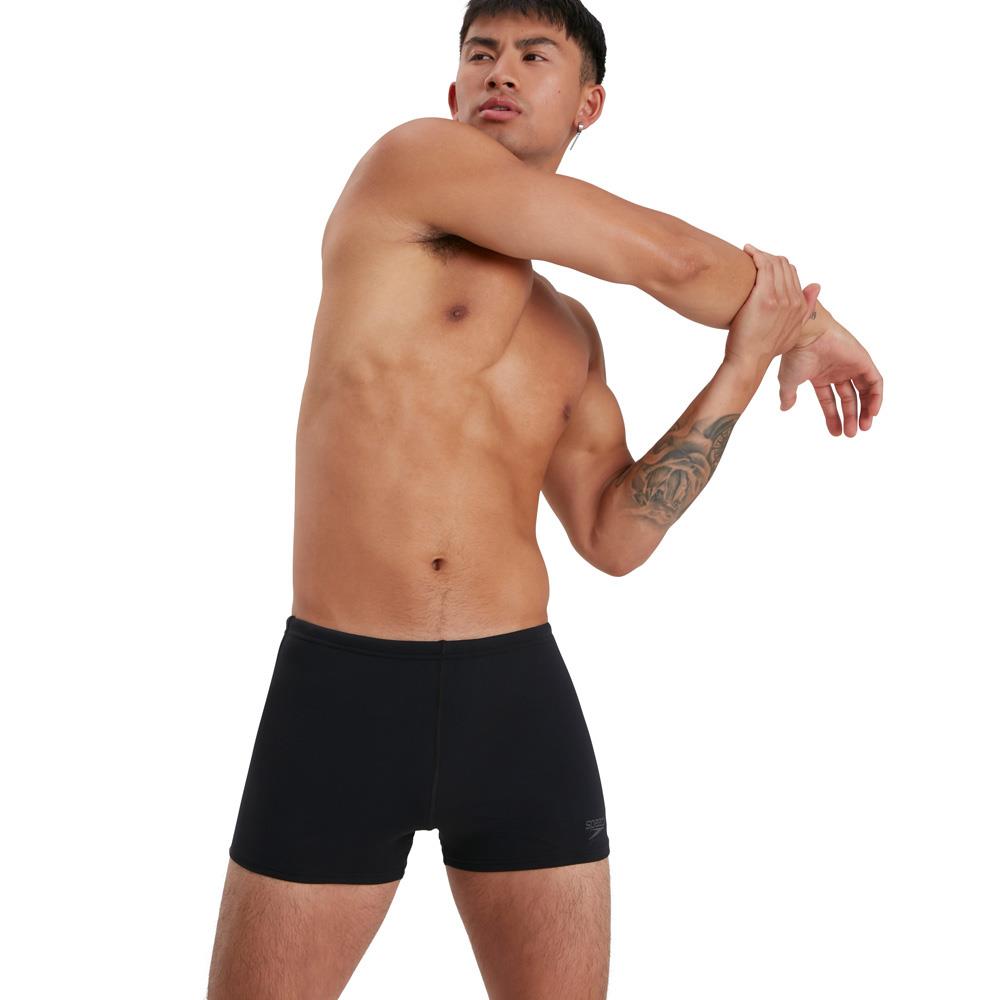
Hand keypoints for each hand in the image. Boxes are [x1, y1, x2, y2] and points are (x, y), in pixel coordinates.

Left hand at [724, 244, 821, 372]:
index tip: (762, 263)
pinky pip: (764, 266)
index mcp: (801, 307)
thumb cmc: (763, 348)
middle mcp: (794, 301)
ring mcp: (780, 299)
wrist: (749, 361)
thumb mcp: (791, 331)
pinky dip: (756, 255)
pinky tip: (747, 252)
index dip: (777, 265)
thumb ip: (806, 308)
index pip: (792, 273)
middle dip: (769, 257)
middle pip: (784, 266)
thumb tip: (815, 285)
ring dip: (761, 253)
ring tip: (748, 252)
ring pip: (775, 264)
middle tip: (753, 255)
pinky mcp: (765, 298)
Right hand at [776, 317, 883, 435]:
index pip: (829, 400)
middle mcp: (836, 371)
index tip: (835, 433)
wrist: (807, 333)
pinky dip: (876, 396)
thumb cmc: (796, 354)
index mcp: (819, 375)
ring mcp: (850, 365)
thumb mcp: (788, 381)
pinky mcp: (863, 360)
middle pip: (848, 398)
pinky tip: (873, 412)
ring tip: (863, 427)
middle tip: (851, 434)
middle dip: (850, 416)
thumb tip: (784, 408)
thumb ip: (788, 395)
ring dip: (865, 409)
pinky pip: (875, 381)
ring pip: (863, 391)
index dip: (833, 417)